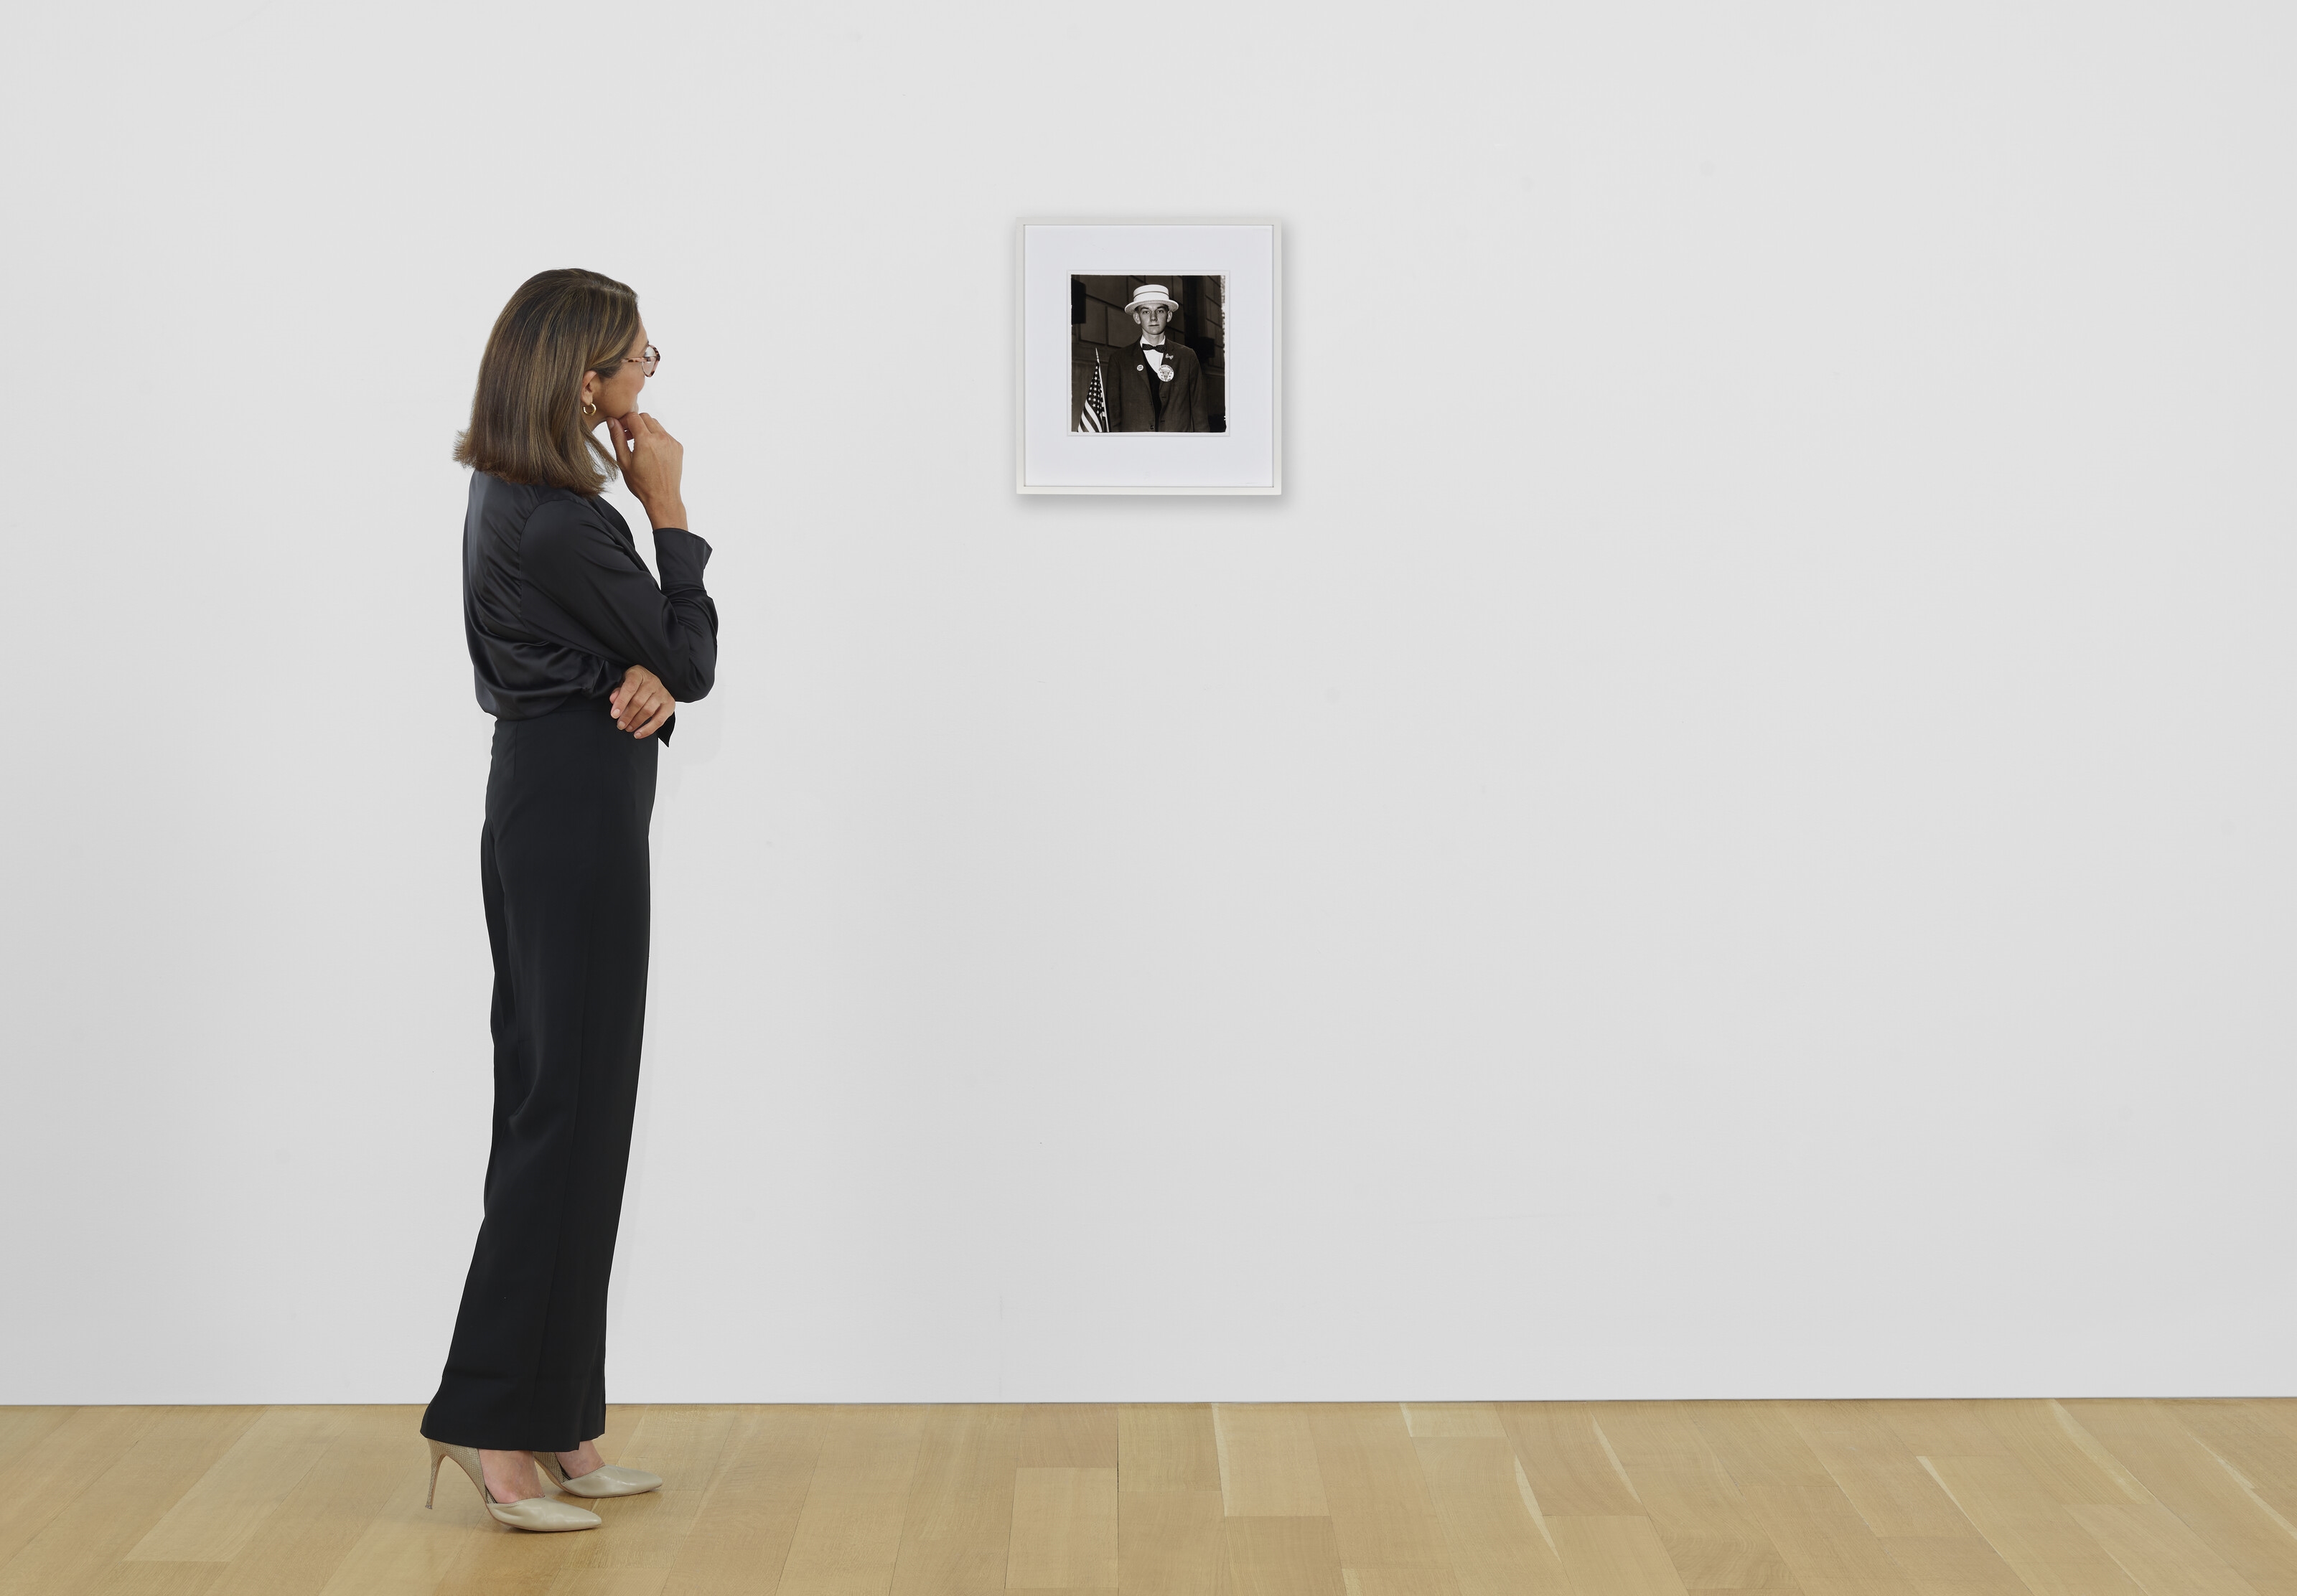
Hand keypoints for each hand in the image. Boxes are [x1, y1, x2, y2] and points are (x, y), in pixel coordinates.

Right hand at [605, 411, 686, 528]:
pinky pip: (665, 434)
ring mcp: (671, 442)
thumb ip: (617, 438)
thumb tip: (612, 420)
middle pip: (645, 417)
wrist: (663, 498)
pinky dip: (656, 437)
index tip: (620, 430)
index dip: (624, 421)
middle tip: (628, 437)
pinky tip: (651, 452)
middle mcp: (661, 438)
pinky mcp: (678, 447)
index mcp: (646, 440)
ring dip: (646, 429)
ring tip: (639, 445)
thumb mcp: (623, 461)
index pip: (633, 416)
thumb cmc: (641, 484)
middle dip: (634, 423)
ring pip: (656, 425)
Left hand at [610, 664, 675, 738]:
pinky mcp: (669, 703)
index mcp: (639, 674)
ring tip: (627, 728)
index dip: (621, 702)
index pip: (630, 687)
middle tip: (620, 725)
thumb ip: (618, 691)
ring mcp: (662, 692)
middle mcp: (653, 681)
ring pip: (648, 711)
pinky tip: (638, 734)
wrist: (652, 684)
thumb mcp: (623, 683)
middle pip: (639, 701)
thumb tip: (612, 700)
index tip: (614, 715)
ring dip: (636, 722)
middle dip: (627, 715)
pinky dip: (648, 729)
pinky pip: (660, 720)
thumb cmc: (635, 685)